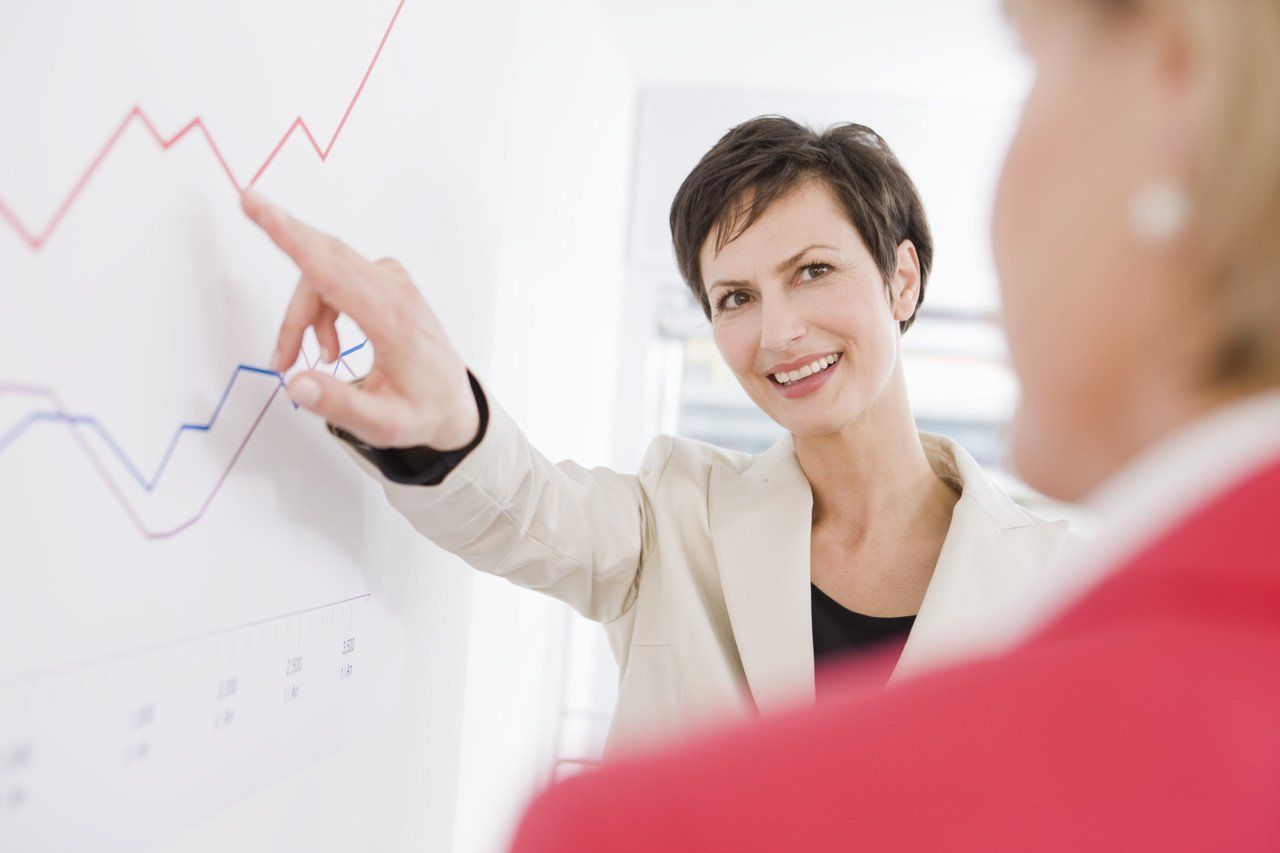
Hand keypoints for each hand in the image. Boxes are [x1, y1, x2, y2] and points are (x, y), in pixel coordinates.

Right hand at [241, 190, 478, 449]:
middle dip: (283, 265)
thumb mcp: (385, 425)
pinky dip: (319, 309)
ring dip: (302, 316)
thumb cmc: (421, 410)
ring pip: (324, 272)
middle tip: (246, 215)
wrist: (453, 401)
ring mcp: (391, 280)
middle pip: (321, 261)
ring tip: (303, 360)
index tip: (259, 206)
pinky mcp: (386, 281)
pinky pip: (336, 277)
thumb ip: (339, 405)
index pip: (332, 271)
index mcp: (392, 321)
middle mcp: (393, 290)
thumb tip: (295, 383)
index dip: (292, 238)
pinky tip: (327, 347)